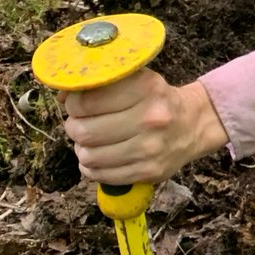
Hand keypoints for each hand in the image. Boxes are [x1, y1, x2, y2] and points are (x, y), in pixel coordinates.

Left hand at [62, 73, 228, 184]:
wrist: (192, 125)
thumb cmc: (157, 99)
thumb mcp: (138, 79)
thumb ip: (103, 83)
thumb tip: (63, 95)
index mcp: (146, 88)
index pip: (87, 101)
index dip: (73, 104)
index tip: (75, 104)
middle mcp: (150, 118)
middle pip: (85, 131)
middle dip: (73, 127)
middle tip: (78, 123)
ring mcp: (150, 148)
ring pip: (89, 156)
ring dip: (81, 149)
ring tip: (89, 141)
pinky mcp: (148, 172)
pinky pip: (101, 175)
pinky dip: (91, 167)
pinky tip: (98, 157)